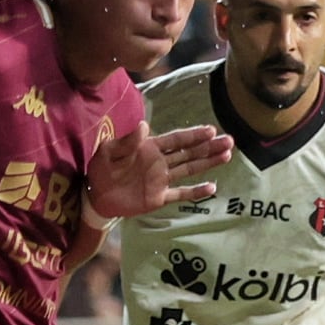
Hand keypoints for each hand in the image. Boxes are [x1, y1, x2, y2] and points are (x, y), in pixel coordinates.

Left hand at [85, 122, 232, 221]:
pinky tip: (212, 187)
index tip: (212, 130)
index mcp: (150, 148)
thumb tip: (144, 126)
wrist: (95, 195)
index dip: (194, 135)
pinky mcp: (158, 197)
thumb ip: (127, 141)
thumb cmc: (101, 169)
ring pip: (189, 170)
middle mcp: (160, 162)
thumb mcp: (109, 151)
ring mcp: (161, 180)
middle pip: (189, 153)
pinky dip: (195, 192)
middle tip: (230, 141)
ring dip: (208, 163)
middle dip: (209, 147)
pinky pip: (180, 194)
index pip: (176, 140)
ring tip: (227, 156)